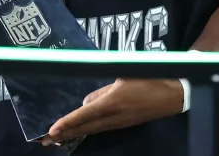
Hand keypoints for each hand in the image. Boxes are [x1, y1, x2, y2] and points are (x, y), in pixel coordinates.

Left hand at [40, 79, 182, 144]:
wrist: (173, 95)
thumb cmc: (148, 79)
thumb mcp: (122, 76)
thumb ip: (102, 90)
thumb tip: (85, 103)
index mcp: (112, 102)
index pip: (84, 115)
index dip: (67, 123)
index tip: (51, 131)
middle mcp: (114, 116)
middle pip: (84, 128)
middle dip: (64, 134)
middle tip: (45, 141)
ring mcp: (120, 123)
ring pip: (92, 130)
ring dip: (74, 133)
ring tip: (57, 138)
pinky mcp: (125, 124)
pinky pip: (101, 128)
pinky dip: (87, 130)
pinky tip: (80, 131)